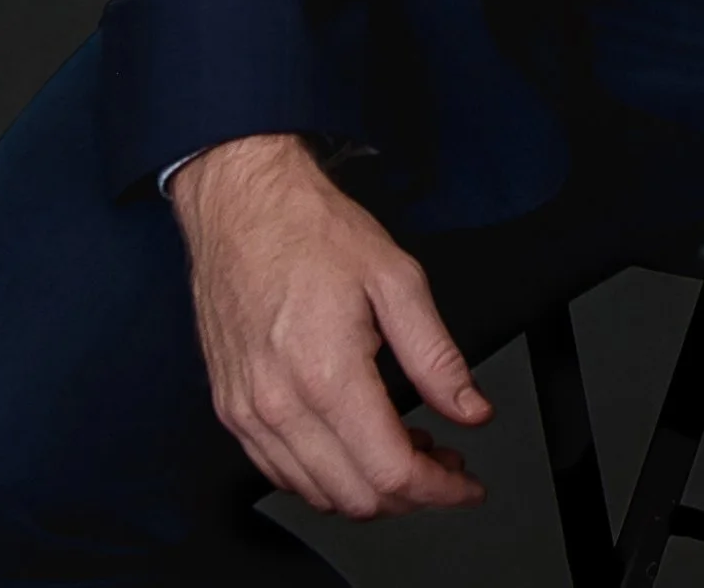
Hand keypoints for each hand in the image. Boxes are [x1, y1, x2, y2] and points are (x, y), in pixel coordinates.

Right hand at [169, 132, 492, 516]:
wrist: (242, 205)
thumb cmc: (313, 231)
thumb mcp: (397, 278)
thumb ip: (438, 356)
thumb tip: (471, 409)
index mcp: (327, 374)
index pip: (391, 471)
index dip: (440, 488)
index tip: (467, 484)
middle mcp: (280, 406)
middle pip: (356, 498)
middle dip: (412, 494)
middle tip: (445, 461)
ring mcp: (248, 414)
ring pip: (318, 494)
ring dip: (369, 490)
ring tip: (408, 449)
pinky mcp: (232, 410)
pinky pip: (281, 473)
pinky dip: (326, 476)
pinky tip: (356, 443)